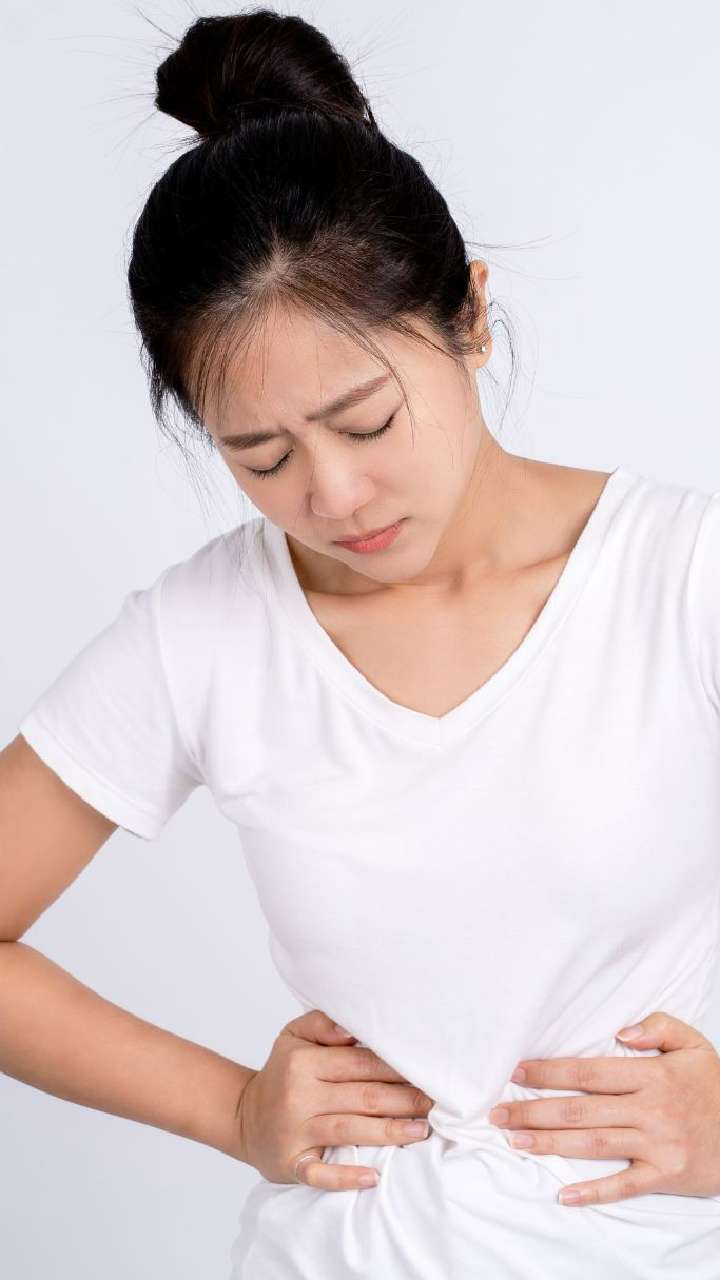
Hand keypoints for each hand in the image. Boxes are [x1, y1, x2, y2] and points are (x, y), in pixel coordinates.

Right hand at [235, 1008, 433, 1191]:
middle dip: (403, 1100)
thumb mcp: (294, 1036)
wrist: (242, 1115)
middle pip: (362, 1096)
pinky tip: (373, 1178)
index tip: (427, 1072)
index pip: (360, 1063)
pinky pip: (320, 1173)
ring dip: (389, 1132)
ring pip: (350, 1130)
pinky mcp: (290, 1162)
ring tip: (421, 1132)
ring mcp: (295, 1131)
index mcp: (304, 1061)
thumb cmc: (282, 1072)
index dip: (396, 1068)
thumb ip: (324, 1023)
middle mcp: (299, 1095)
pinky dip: (346, 1177)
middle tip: (435, 1103)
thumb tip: (353, 1028)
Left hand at [489, 1011, 719, 1206]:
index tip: (518, 1072)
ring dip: (550, 1144)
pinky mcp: (666, 1176)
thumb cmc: (715, 1086)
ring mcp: (657, 1146)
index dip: (550, 1072)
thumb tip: (620, 1032)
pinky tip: (564, 1194)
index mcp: (652, 1075)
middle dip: (535, 1110)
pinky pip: (624, 1186)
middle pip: (581, 1110)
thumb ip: (659, 1026)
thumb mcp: (695, 1044)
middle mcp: (650, 1110)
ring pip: (594, 1144)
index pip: (589, 1073)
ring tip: (514, 1140)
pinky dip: (594, 1192)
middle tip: (498, 1112)